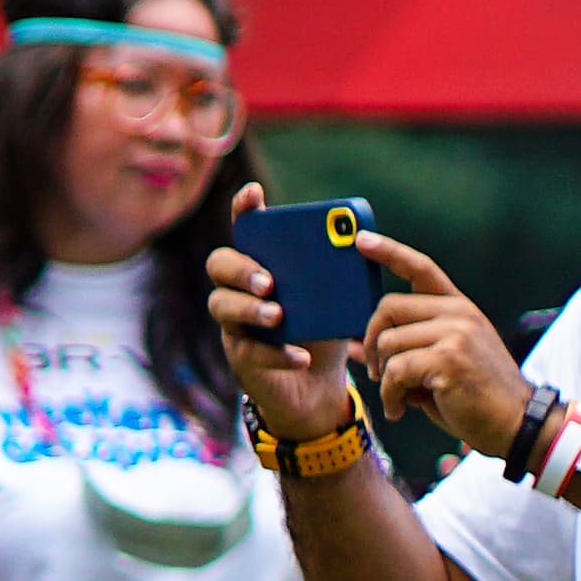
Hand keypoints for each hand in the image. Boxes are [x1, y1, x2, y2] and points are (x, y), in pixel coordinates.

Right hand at [207, 182, 367, 442]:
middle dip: (241, 269)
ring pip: (221, 305)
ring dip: (249, 309)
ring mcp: (234, 323)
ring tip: (277, 316)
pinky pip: (249, 350)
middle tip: (269, 281)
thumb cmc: (325, 330)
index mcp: (264, 265)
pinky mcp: (240, 357)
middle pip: (219, 265)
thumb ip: (337, 273)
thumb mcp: (335, 298)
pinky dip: (276, 353)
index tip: (254, 194)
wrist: (319, 387)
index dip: (244, 210)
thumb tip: (361, 243)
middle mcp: (240, 289)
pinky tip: (300, 356)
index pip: (246, 229)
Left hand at [345, 226, 525, 454]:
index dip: (389, 252)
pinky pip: (395, 370)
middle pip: (387, 308)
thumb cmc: (472, 396)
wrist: (514, 422)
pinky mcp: (449, 358)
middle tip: (377, 371)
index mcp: (457, 309)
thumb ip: (403, 348)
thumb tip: (353, 347)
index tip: (360, 239)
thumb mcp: (437, 364)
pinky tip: (402, 409)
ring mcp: (456, 333)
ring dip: (383, 376)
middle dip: (371, 341)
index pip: (421, 269)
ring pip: (388, 342)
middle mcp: (458, 313)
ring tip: (399, 396)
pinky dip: (390, 395)